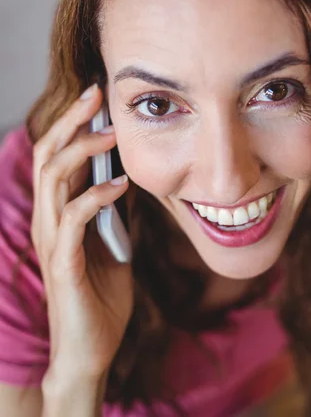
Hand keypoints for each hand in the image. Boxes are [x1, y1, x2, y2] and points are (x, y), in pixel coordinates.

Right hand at [31, 83, 133, 381]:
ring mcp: (52, 240)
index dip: (73, 124)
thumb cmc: (101, 295)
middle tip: (96, 95)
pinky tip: (120, 186)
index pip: (57, 156)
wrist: (90, 348)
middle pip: (47, 156)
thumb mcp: (113, 242)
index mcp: (58, 212)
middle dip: (70, 122)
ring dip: (83, 151)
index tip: (98, 98)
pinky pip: (73, 218)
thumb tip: (129, 177)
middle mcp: (48, 220)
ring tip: (112, 134)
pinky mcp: (63, 262)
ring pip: (53, 179)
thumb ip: (114, 211)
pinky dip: (96, 196)